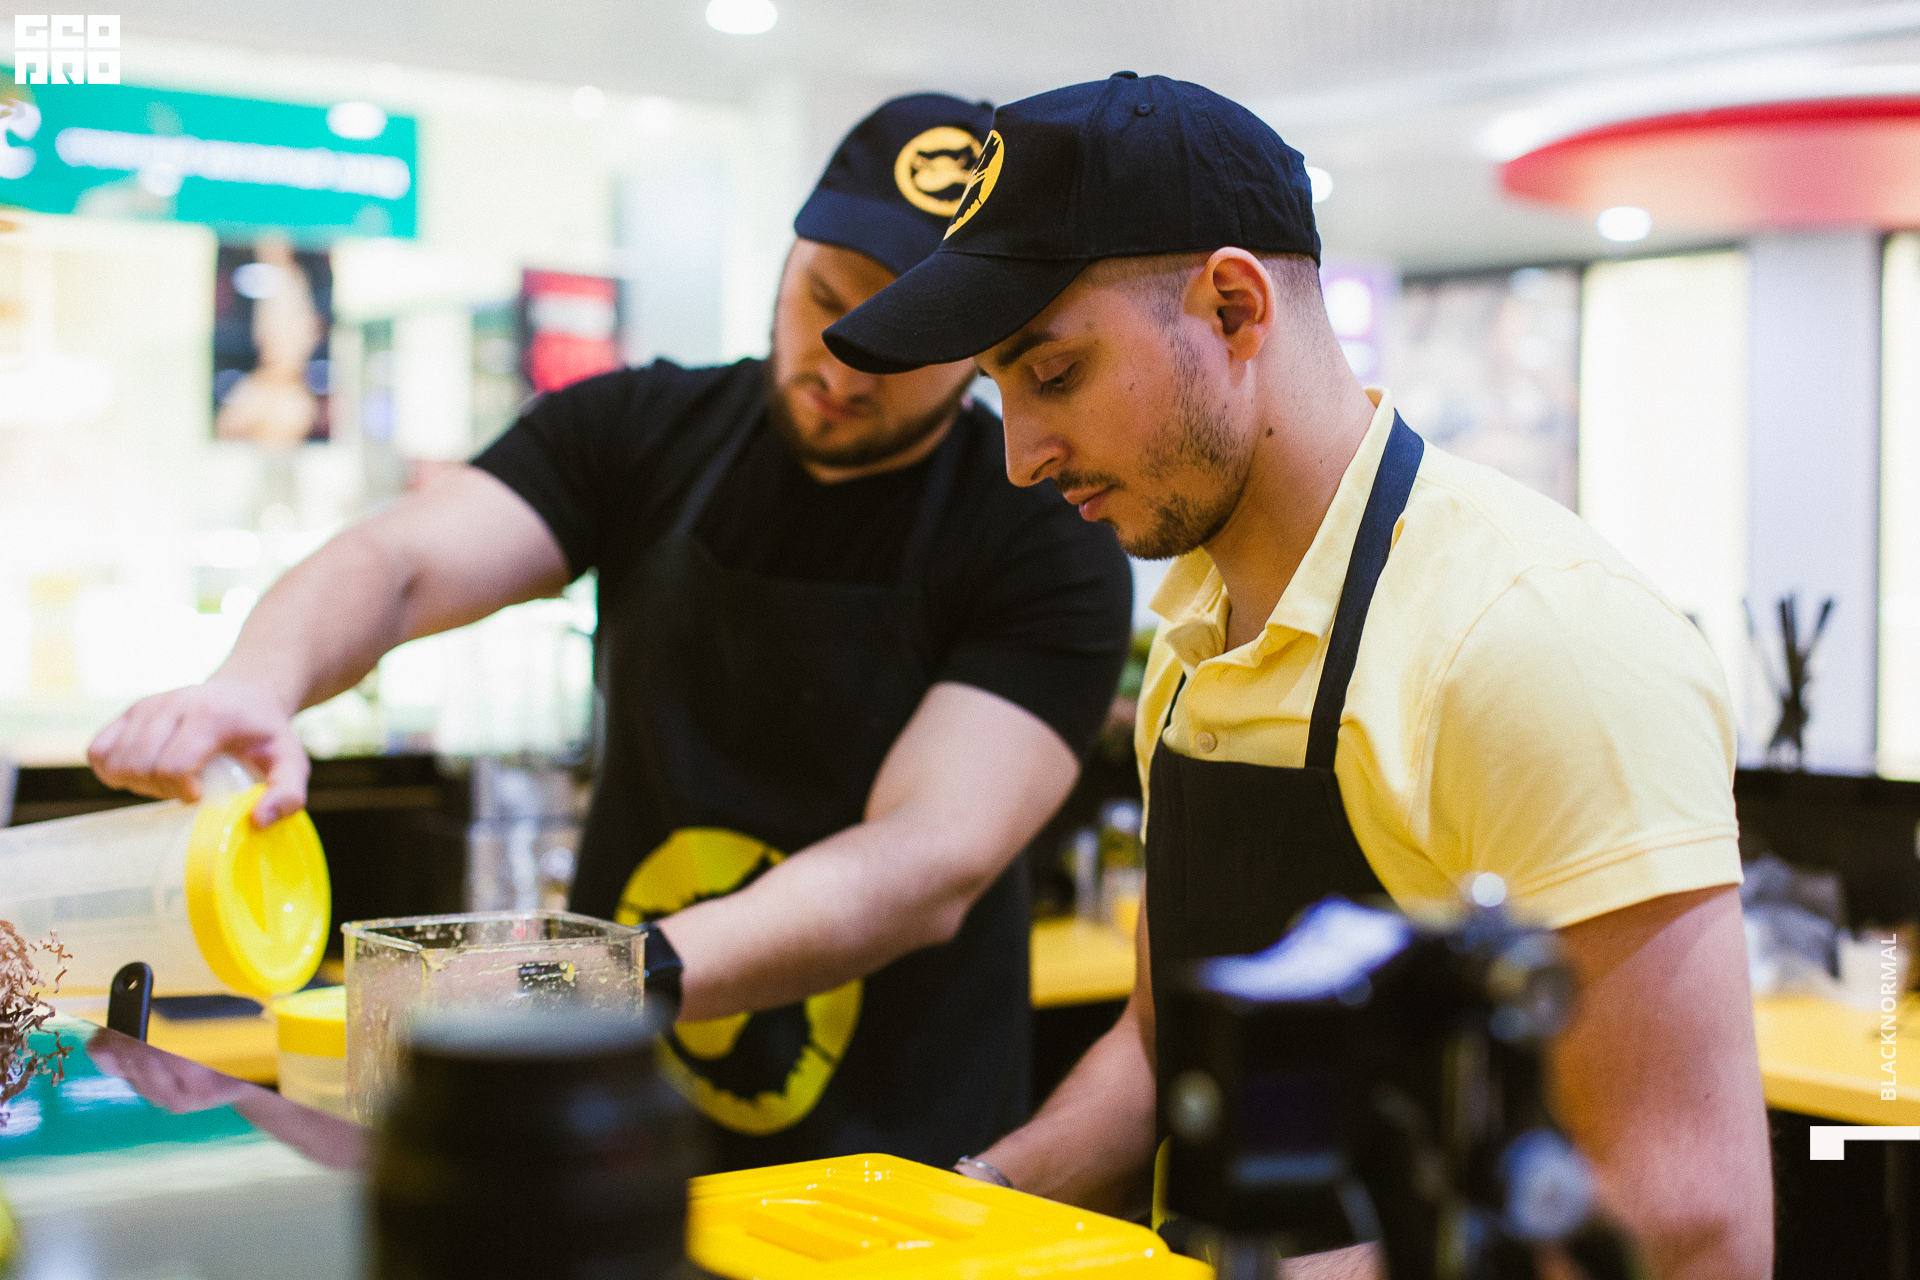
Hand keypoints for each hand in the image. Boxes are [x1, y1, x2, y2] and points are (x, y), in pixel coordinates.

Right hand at [87, 678, 309, 825]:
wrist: (247, 693)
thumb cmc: (266, 734)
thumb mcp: (292, 762)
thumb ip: (287, 794)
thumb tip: (257, 822)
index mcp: (211, 714)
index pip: (171, 764)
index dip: (180, 789)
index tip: (200, 793)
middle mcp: (173, 704)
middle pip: (140, 765)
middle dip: (160, 789)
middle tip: (186, 789)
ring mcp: (146, 705)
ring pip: (115, 760)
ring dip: (137, 783)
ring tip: (169, 781)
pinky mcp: (129, 712)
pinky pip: (97, 750)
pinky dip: (111, 770)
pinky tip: (143, 774)